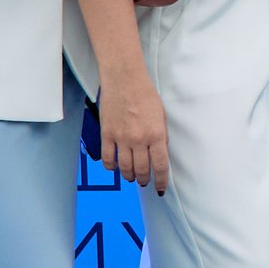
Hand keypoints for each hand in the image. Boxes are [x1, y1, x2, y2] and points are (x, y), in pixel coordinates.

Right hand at [97, 78, 171, 194]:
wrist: (124, 79)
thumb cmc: (145, 94)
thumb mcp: (161, 115)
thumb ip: (161, 136)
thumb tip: (159, 154)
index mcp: (156, 135)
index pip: (160, 166)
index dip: (161, 181)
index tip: (160, 188)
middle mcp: (139, 140)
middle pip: (142, 170)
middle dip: (144, 180)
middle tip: (144, 182)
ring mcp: (121, 138)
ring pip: (125, 167)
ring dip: (129, 175)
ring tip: (131, 177)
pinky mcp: (107, 134)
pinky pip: (108, 158)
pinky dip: (111, 167)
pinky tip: (115, 168)